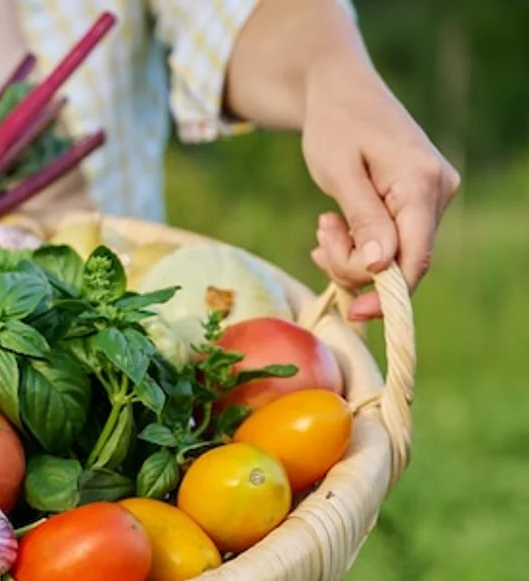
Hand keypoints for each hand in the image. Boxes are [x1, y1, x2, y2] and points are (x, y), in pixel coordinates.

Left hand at [301, 58, 460, 320]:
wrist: (340, 91)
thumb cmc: (335, 125)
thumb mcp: (339, 173)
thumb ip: (363, 219)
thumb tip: (379, 266)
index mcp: (421, 184)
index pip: (416, 258)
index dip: (387, 295)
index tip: (353, 312)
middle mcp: (438, 192)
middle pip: (401, 261)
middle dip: (353, 264)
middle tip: (319, 236)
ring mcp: (432, 197)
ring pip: (392, 256)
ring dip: (351, 253)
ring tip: (324, 223)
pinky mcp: (418, 201)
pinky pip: (390, 242)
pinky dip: (359, 244)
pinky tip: (336, 225)